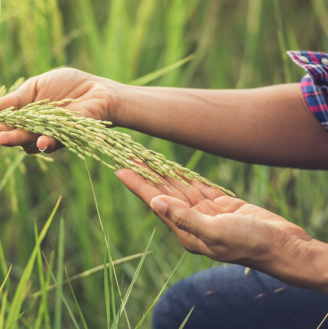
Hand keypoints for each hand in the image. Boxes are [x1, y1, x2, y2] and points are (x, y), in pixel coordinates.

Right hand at [0, 68, 124, 152]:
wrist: (97, 90)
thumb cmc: (67, 86)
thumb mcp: (34, 88)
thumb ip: (13, 101)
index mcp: (21, 116)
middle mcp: (31, 130)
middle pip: (7, 134)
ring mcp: (46, 136)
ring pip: (25, 141)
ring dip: (12, 139)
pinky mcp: (65, 138)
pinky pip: (51, 142)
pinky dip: (44, 142)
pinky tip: (39, 141)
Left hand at [116, 168, 327, 291]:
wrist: (282, 246)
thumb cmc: (249, 243)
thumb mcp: (215, 231)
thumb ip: (184, 218)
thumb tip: (155, 203)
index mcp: (185, 231)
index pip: (155, 203)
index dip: (137, 185)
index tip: (120, 170)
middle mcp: (191, 222)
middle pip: (163, 193)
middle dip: (146, 175)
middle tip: (128, 156)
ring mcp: (206, 214)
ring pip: (179, 188)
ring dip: (163, 173)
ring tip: (145, 157)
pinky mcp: (221, 206)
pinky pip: (198, 187)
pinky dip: (185, 176)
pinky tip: (172, 167)